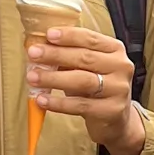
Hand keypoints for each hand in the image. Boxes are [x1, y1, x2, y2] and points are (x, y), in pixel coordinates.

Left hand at [27, 25, 145, 154]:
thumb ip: (71, 56)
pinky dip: (58, 103)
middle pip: (85, 58)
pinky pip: (80, 105)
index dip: (69, 36)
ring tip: (33, 77)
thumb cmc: (98, 87)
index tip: (48, 35)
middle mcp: (121, 67)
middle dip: (56, 55)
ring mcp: (118, 89)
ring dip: (54, 78)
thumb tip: (41, 48)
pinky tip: (42, 100)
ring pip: (82, 81)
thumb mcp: (89, 67)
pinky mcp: (111, 110)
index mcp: (115, 50)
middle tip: (33, 54)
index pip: (90, 39)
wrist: (116, 120)